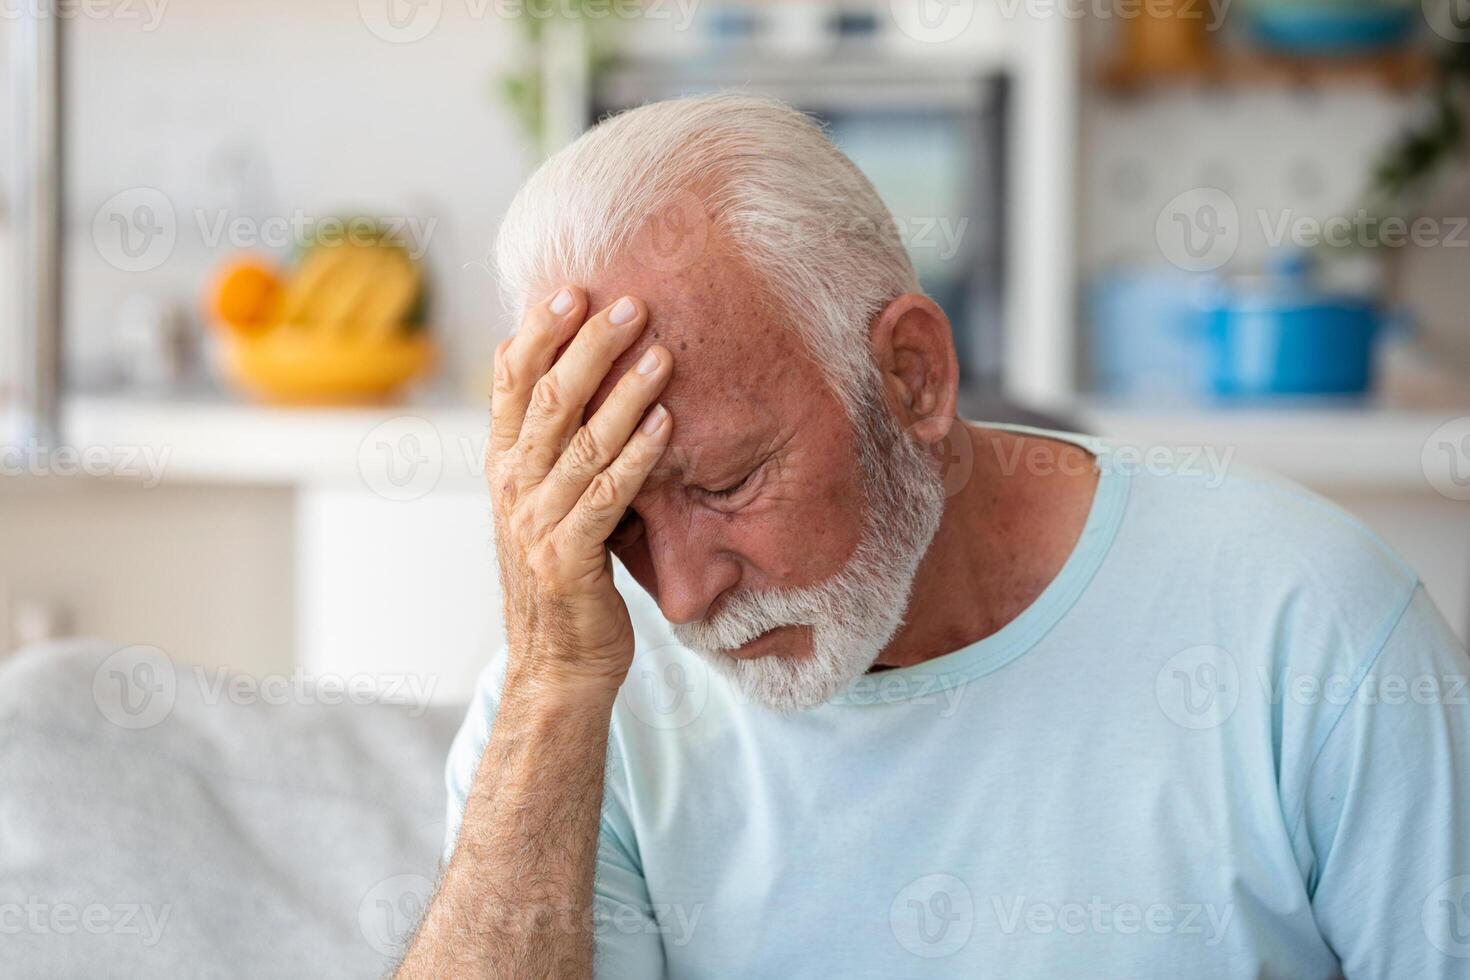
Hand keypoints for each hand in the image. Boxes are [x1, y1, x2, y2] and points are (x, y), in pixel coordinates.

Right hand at [488, 287, 671, 695]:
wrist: (557, 665)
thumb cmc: (563, 576)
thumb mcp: (546, 504)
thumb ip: (552, 451)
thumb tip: (571, 379)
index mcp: (504, 467)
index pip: (511, 385)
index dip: (539, 334)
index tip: (572, 289)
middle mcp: (512, 488)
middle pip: (548, 401)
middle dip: (588, 347)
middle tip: (630, 304)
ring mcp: (536, 524)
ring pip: (580, 443)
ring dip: (624, 394)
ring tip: (662, 353)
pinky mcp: (568, 560)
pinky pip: (606, 497)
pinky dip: (637, 456)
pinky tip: (667, 424)